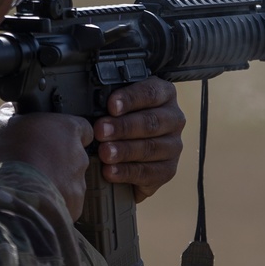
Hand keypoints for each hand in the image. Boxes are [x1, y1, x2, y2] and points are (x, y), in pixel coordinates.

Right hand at [0, 104, 92, 219]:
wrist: (13, 197)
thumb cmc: (7, 156)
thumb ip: (11, 114)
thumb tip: (12, 109)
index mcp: (68, 129)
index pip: (82, 128)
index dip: (68, 133)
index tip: (53, 138)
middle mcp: (80, 156)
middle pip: (74, 156)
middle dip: (58, 161)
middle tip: (33, 164)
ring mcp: (78, 185)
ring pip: (70, 182)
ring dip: (55, 183)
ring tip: (29, 186)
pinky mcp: (74, 208)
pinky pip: (65, 204)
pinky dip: (53, 204)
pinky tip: (33, 202)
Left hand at [93, 77, 185, 202]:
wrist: (126, 153)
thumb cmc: (120, 120)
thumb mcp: (117, 105)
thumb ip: (110, 103)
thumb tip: (91, 104)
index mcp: (164, 94)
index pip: (151, 92)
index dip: (130, 99)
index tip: (111, 106)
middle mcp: (173, 118)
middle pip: (151, 122)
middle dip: (123, 127)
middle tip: (101, 131)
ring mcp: (173, 145)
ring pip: (150, 148)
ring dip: (124, 150)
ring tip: (104, 153)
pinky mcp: (168, 170)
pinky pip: (149, 173)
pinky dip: (127, 172)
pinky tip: (110, 171)